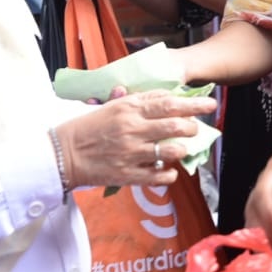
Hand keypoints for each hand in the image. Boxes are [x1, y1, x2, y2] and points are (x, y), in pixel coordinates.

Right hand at [56, 89, 215, 187]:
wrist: (63, 154)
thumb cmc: (86, 127)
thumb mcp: (109, 106)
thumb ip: (135, 99)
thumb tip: (162, 94)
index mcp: (128, 109)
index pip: (168, 103)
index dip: (193, 104)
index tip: (209, 104)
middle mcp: (132, 129)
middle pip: (175, 126)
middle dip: (192, 126)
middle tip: (194, 127)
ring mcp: (131, 154)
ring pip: (171, 151)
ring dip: (181, 149)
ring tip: (181, 148)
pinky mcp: (128, 175)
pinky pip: (159, 176)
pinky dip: (169, 174)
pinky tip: (168, 170)